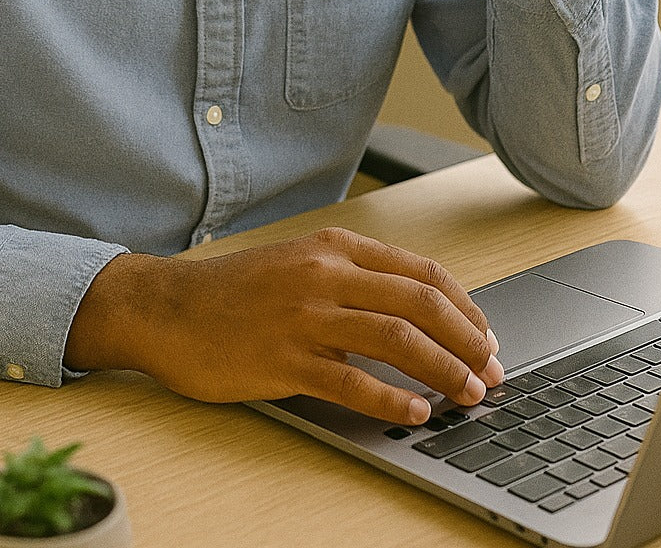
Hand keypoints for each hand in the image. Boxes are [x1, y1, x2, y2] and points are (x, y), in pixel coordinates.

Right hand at [67, 228, 502, 425]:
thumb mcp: (301, 262)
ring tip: (468, 394)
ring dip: (443, 370)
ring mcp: (304, 317)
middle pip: (419, 304)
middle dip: (467, 340)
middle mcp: (325, 275)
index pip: (421, 273)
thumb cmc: (237, 290)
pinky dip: (390, 399)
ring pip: (395, 339)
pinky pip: (351, 381)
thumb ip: (354, 277)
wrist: (169, 308)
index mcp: (335, 247)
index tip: (486, 336)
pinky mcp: (283, 360)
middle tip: (492, 371)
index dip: (464, 307)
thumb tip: (418, 311)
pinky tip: (414, 413)